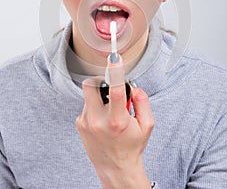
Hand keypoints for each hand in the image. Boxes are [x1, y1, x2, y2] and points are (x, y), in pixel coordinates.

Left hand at [76, 55, 153, 188]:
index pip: (116, 91)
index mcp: (118, 121)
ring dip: (100, 97)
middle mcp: (98, 121)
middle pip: (90, 86)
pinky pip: (86, 105)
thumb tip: (133, 86)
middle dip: (100, 80)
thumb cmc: (132, 146)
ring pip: (89, 95)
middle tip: (110, 87)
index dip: (116, 72)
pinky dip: (95, 106)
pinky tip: (103, 119)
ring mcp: (86, 123)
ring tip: (110, 111)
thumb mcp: (146, 125)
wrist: (115, 168)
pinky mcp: (80, 124)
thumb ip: (143, 102)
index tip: (115, 58)